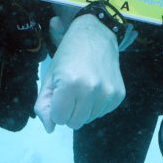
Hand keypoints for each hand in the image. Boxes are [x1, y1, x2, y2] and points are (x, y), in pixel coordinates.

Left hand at [34, 15, 124, 131]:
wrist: (96, 34)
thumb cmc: (68, 55)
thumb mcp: (50, 76)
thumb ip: (44, 104)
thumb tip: (50, 128)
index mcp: (70, 84)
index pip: (59, 119)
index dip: (57, 107)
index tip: (60, 92)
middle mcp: (91, 90)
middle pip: (75, 123)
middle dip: (70, 111)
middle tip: (72, 90)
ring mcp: (108, 93)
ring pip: (89, 119)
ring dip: (84, 108)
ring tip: (84, 86)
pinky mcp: (119, 94)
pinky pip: (102, 113)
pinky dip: (97, 104)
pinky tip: (96, 86)